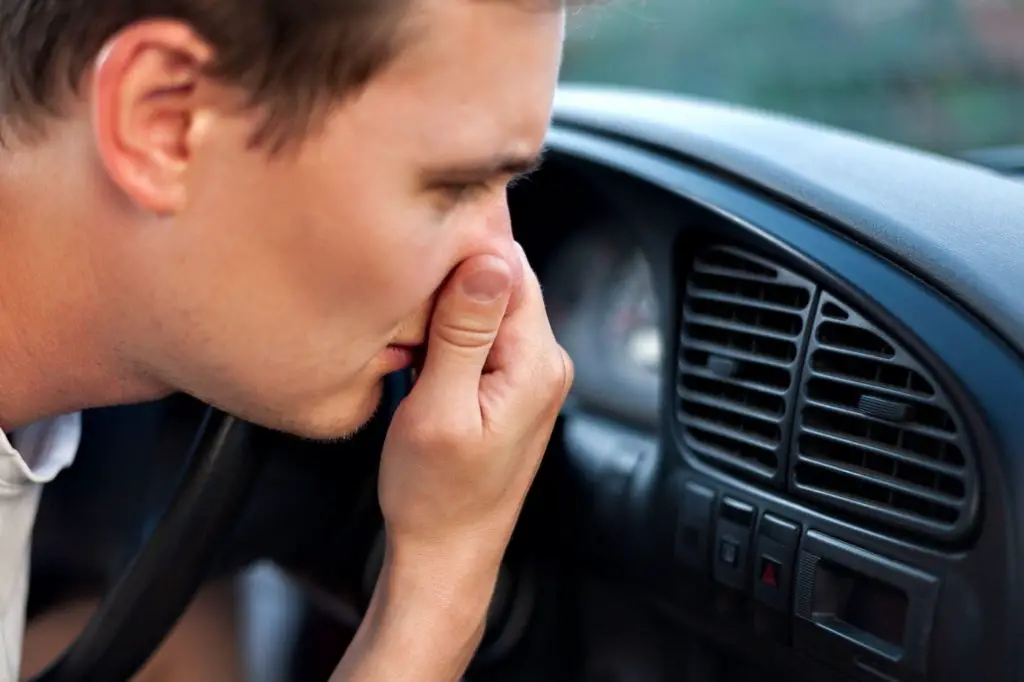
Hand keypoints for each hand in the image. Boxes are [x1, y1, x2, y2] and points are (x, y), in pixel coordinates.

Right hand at [379, 242, 572, 567]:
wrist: (446, 552)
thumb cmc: (436, 496)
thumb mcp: (439, 409)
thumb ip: (464, 332)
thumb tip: (489, 259)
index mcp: (536, 362)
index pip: (510, 266)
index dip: (462, 249)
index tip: (416, 249)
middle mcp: (545, 362)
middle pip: (500, 282)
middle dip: (449, 281)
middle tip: (402, 306)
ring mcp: (531, 374)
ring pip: (487, 306)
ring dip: (444, 310)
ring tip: (408, 340)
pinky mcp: (510, 386)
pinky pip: (482, 335)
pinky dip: (447, 335)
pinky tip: (420, 357)